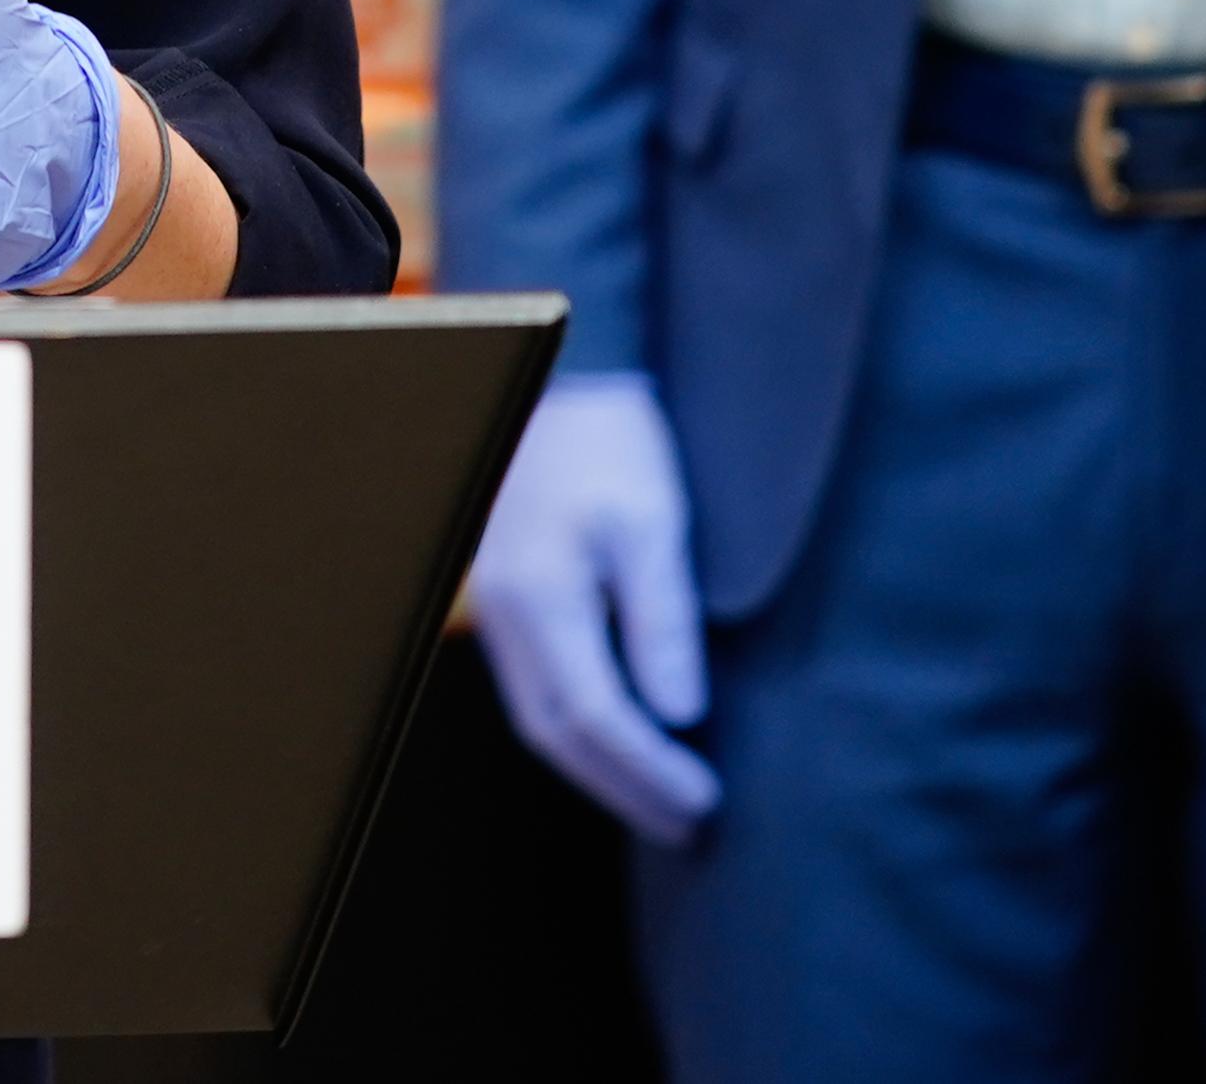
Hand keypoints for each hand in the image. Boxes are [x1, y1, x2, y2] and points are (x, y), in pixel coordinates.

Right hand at [469, 373, 722, 845]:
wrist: (568, 380)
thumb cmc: (616, 443)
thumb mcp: (656, 523)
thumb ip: (663, 621)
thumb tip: (678, 716)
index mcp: (541, 596)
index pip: (594, 716)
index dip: (649, 769)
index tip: (708, 799)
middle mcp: (506, 612)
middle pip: (556, 733)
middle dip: (624, 789)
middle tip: (690, 825)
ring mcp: (498, 606)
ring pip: (540, 716)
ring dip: (600, 768)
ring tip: (663, 801)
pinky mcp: (508, 597)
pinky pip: (537, 686)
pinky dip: (581, 729)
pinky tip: (623, 740)